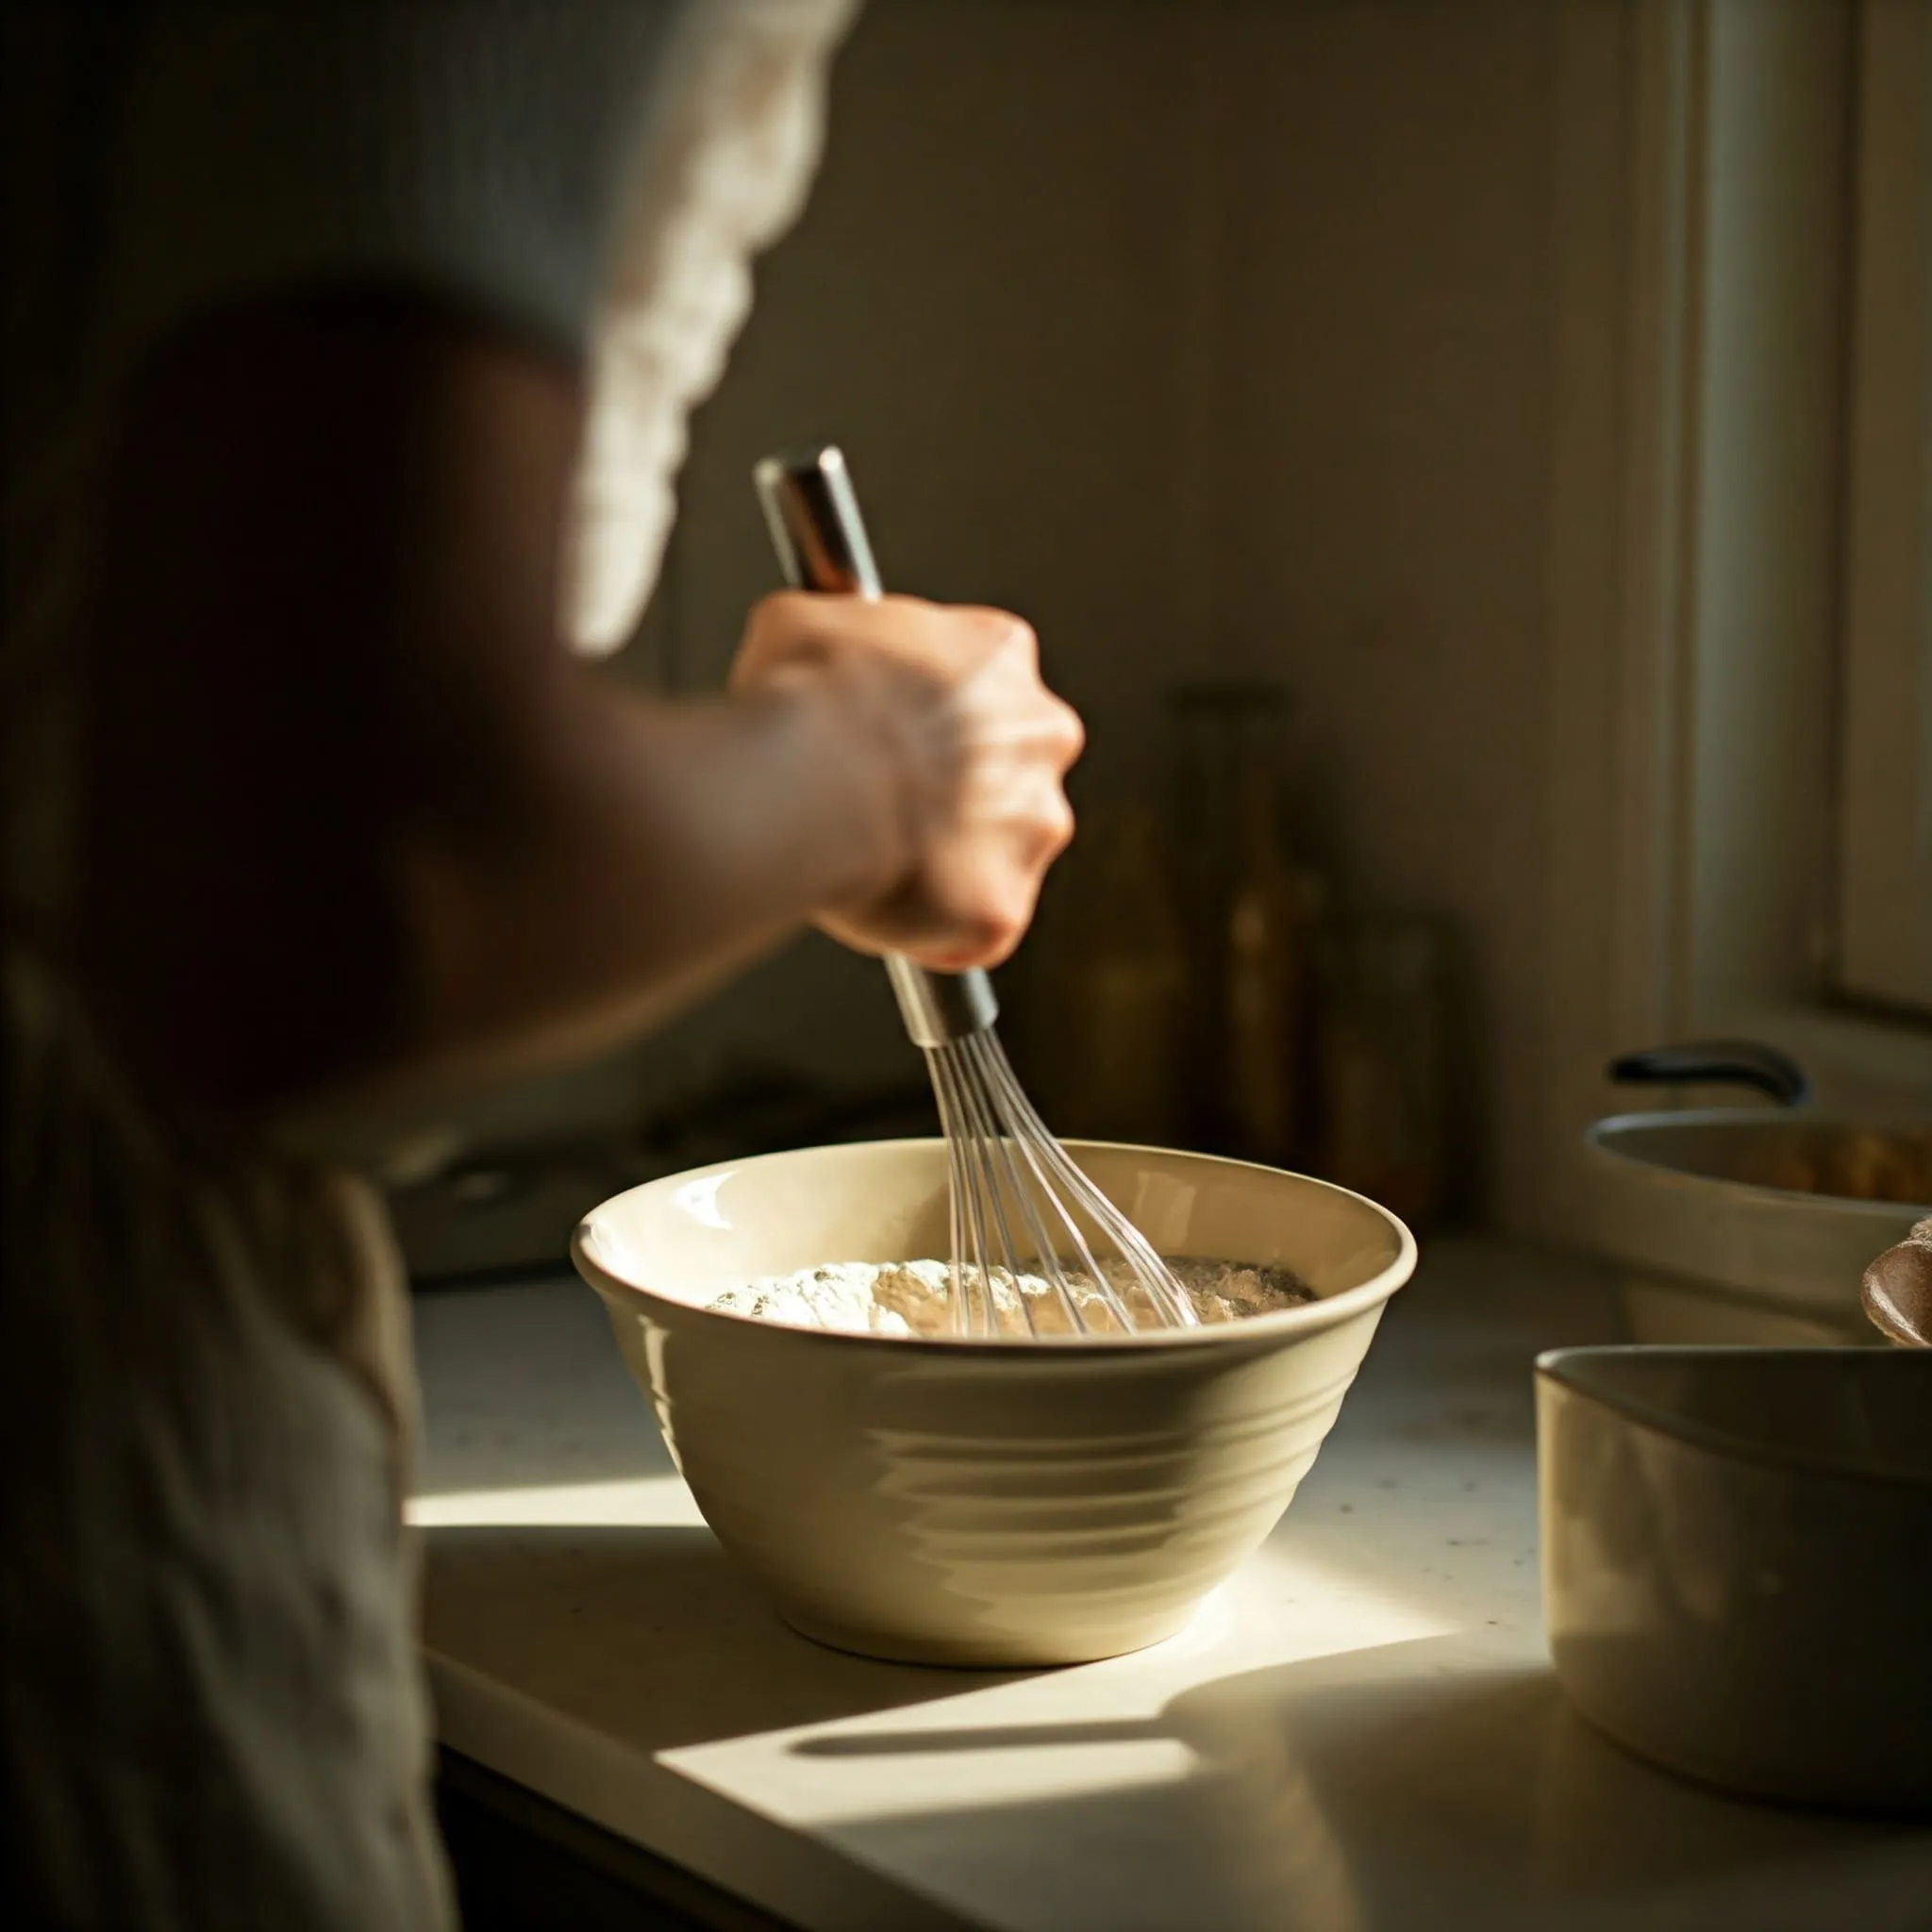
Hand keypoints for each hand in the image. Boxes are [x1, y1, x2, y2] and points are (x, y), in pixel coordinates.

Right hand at [729, 591, 1083, 968]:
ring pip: (1001, 854)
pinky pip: (976, 929)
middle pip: (1010, 772)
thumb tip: (814, 641)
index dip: (934, 717)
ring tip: (879, 858)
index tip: (898, 734)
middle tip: (889, 803)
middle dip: (959, 792)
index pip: (986, 686)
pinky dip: (938, 930)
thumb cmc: (809, 696)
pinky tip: (885, 909)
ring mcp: (1034, 825)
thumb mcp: (805, 620)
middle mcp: (1041, 736)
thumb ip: (841, 634)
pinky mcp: (1005, 903)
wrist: (812, 777)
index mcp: (1001, 657)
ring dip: (952, 862)